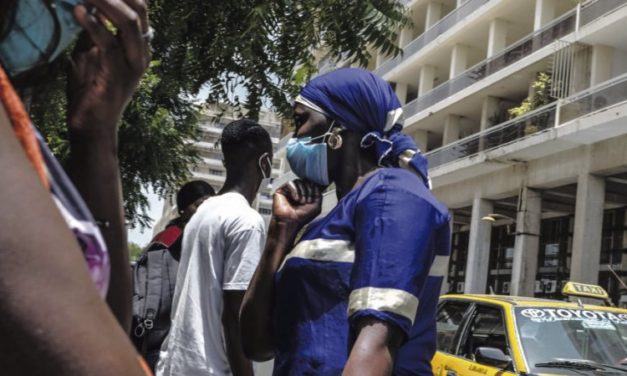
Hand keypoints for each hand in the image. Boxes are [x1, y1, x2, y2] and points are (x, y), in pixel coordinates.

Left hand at [67, 0, 150, 137]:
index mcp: (139, 48)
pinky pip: (108, 44)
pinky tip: (78, 12)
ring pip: (128, 24)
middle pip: (139, 12)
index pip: (140, 10)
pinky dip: (93, 26)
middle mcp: (141, 55)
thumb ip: (97, 33)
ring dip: (105, 2)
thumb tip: (92, 6)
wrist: (92, 126)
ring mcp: (132, 66)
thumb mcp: (94, 55)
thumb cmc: (90, 91)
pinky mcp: (117, 75)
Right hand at [272, 180, 321, 227]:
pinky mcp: (281, 190)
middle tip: (306, 201)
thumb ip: (318, 195)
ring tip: (300, 201)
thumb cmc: (301, 217)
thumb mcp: (316, 207)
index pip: (310, 184)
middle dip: (308, 191)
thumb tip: (316, 185)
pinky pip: (289, 183)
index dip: (312, 188)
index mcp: (305, 195)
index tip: (312, 198)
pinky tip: (295, 198)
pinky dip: (294, 190)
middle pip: (304, 181)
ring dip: (302, 191)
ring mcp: (289, 191)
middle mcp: (297, 192)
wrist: (290, 222)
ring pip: (297, 181)